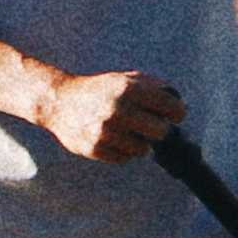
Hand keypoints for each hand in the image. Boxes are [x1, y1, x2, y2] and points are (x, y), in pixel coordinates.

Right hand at [34, 65, 183, 163]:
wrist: (59, 102)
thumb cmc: (98, 90)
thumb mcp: (124, 78)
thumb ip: (153, 86)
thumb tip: (178, 102)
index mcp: (128, 89)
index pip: (171, 107)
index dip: (178, 113)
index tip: (175, 116)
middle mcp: (117, 109)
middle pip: (161, 131)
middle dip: (159, 130)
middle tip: (151, 126)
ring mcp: (105, 131)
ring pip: (143, 149)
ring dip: (141, 143)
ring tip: (130, 133)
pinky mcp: (95, 148)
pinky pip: (124, 158)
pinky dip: (124, 152)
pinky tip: (115, 140)